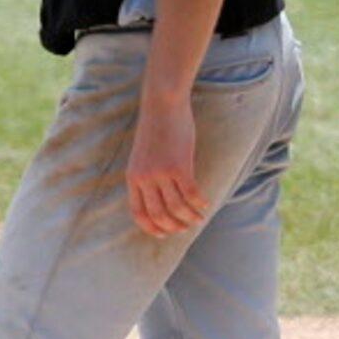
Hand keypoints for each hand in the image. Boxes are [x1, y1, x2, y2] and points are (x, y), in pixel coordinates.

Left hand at [125, 95, 209, 238]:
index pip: (138, 212)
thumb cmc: (156, 128)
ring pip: (177, 207)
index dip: (151, 227)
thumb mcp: (144, 155)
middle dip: (174, 226)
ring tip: (199, 219)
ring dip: (189, 217)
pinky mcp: (180, 166)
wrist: (163, 104)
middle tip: (186, 228)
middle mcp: (145, 178)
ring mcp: (162, 173)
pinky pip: (191, 193)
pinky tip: (205, 204)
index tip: (164, 234)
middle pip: (159, 214)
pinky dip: (199, 203)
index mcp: (133, 177)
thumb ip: (147, 175)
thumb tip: (160, 197)